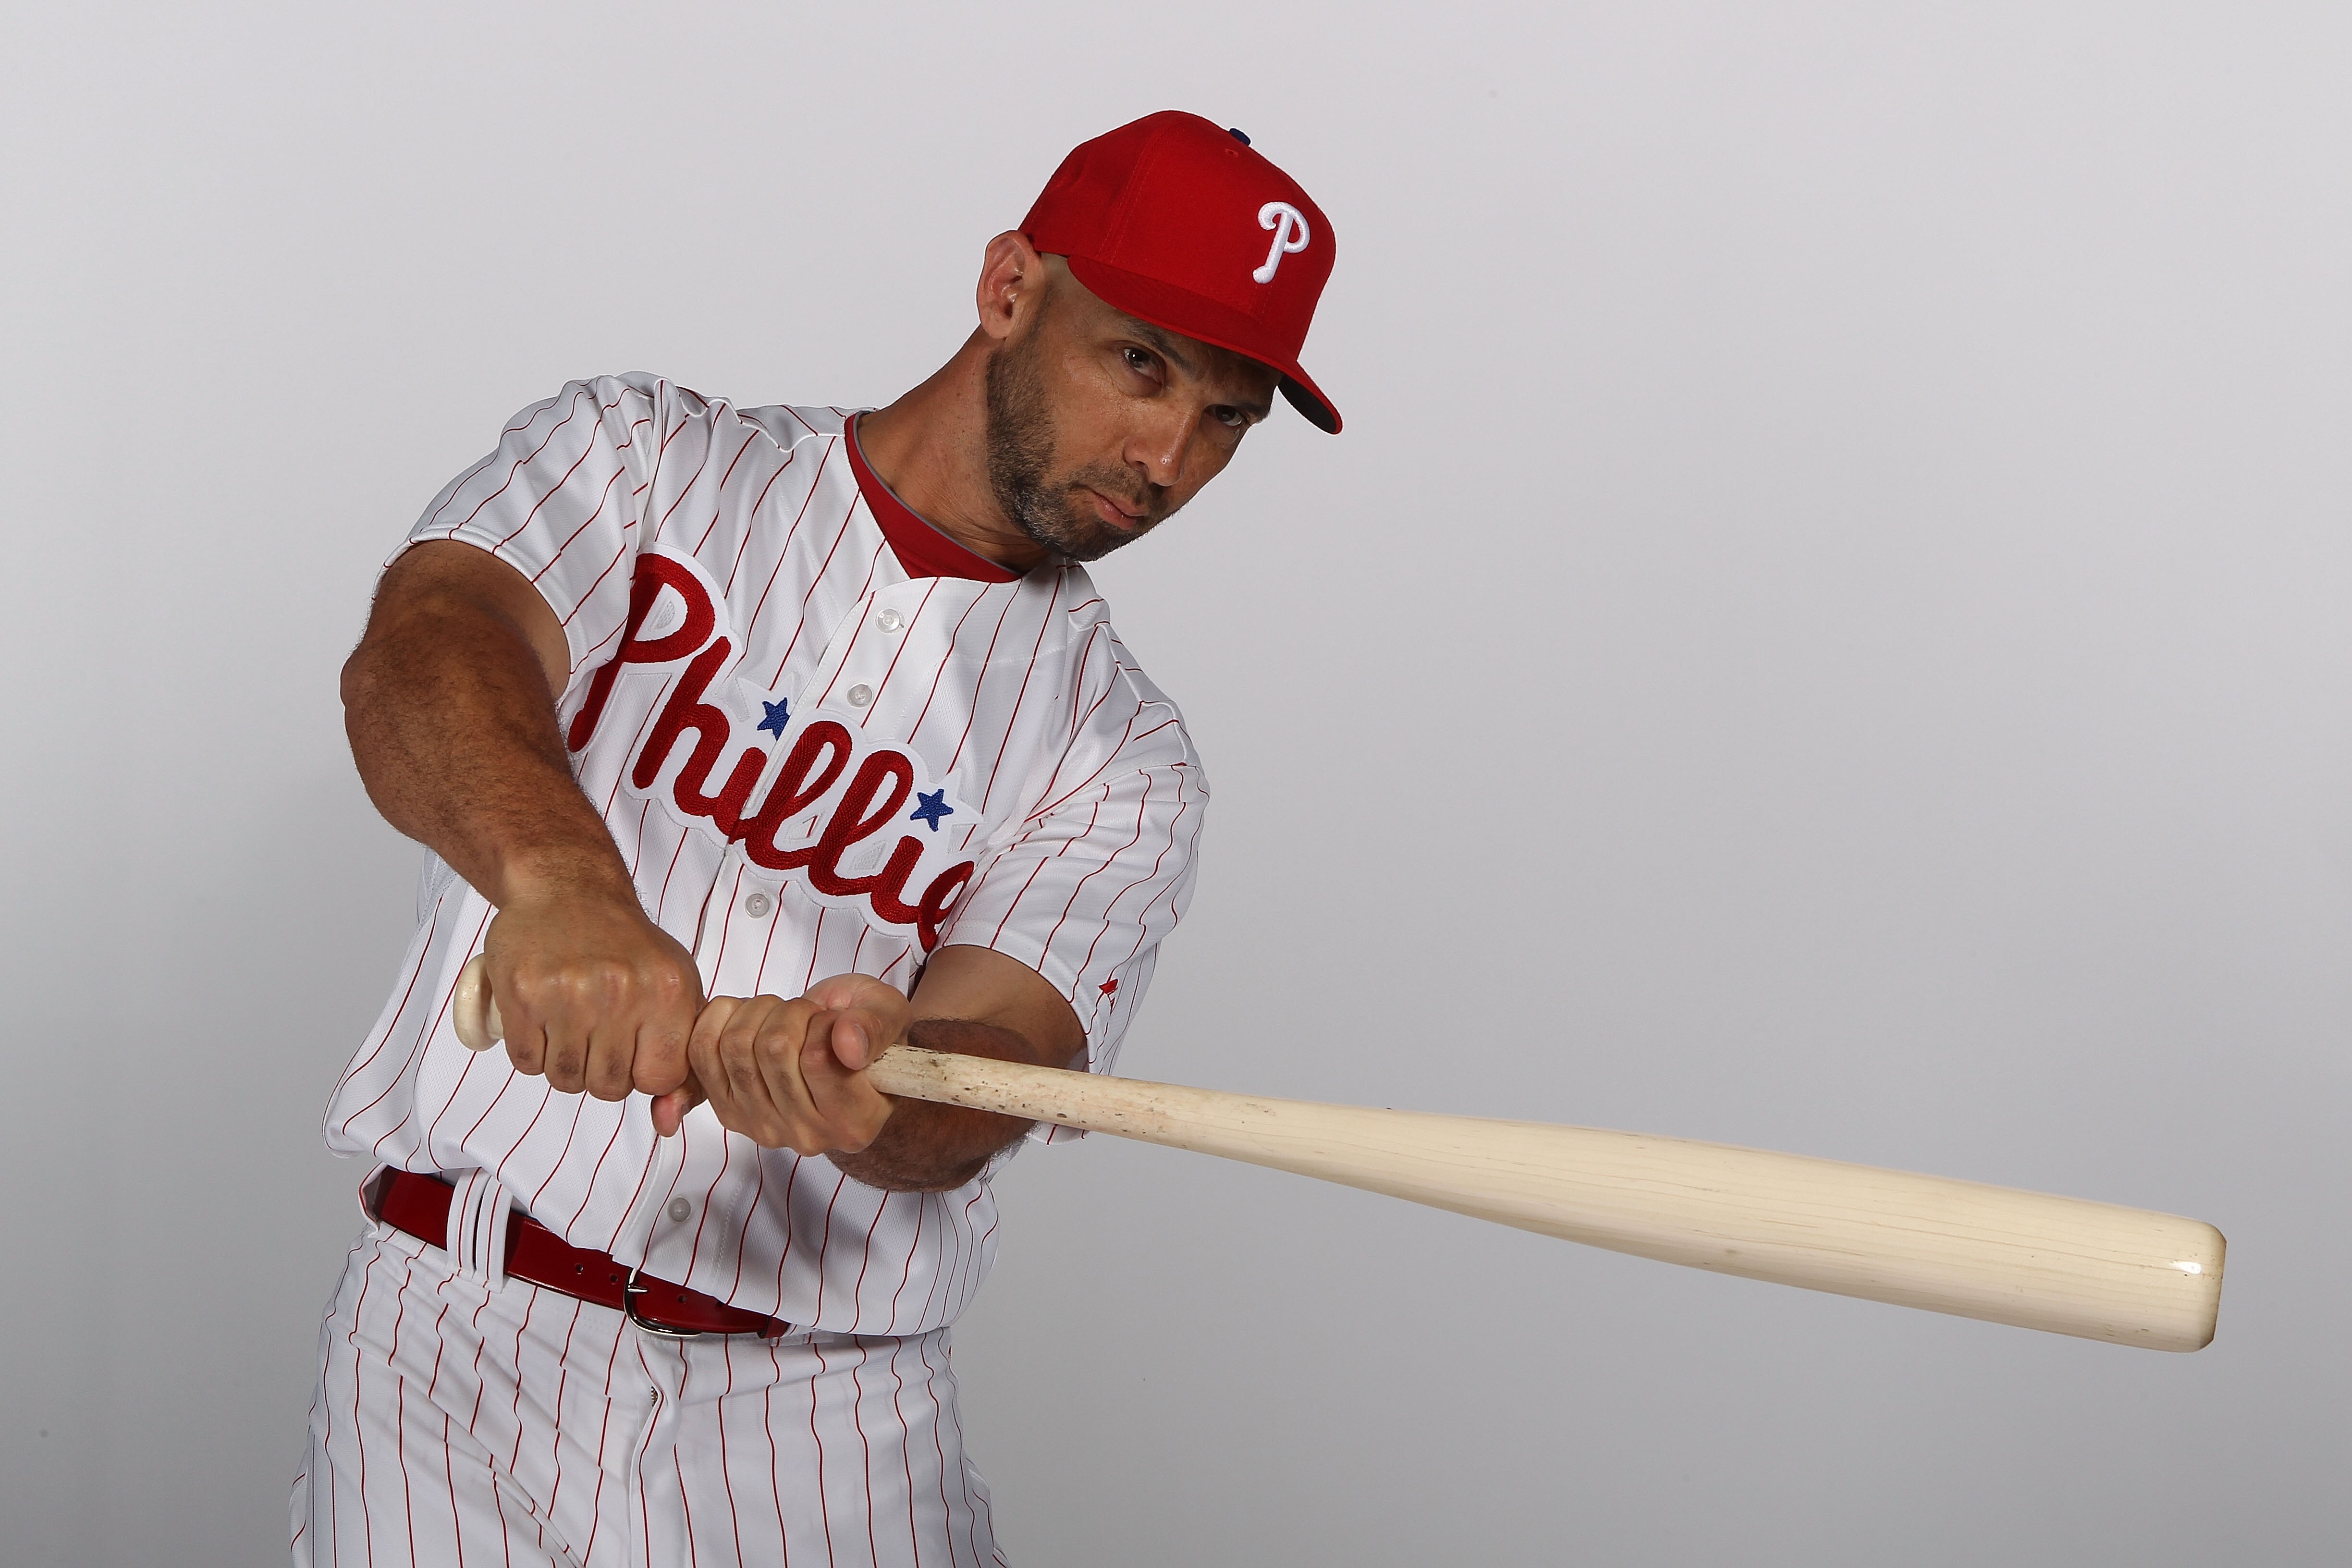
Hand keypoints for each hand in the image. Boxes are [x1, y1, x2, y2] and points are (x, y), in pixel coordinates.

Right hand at [479, 872, 702, 1108]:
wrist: (568, 890)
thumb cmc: (625, 945)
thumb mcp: (674, 987)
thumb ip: (682, 1054)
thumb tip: (668, 1122)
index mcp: (667, 992)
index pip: (660, 1079)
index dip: (643, 1074)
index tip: (634, 1051)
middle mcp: (621, 992)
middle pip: (609, 1087)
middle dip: (601, 1071)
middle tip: (596, 1034)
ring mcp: (569, 993)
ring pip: (565, 1080)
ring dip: (565, 1064)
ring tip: (570, 1025)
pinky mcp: (522, 994)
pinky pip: (527, 1062)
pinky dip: (532, 1052)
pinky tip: (543, 1020)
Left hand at [664, 974, 910, 1149]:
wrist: (837, 1054)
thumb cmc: (864, 1033)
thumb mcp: (889, 1016)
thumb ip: (875, 1027)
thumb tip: (847, 1045)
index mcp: (856, 1121)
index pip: (817, 1058)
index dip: (823, 1022)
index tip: (835, 1022)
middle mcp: (808, 1136)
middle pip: (773, 1049)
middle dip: (791, 1011)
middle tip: (809, 1014)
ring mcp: (763, 1128)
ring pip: (736, 1046)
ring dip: (758, 1013)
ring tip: (783, 1018)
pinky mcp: (728, 1113)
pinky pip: (702, 1052)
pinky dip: (721, 1018)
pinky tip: (748, 1018)